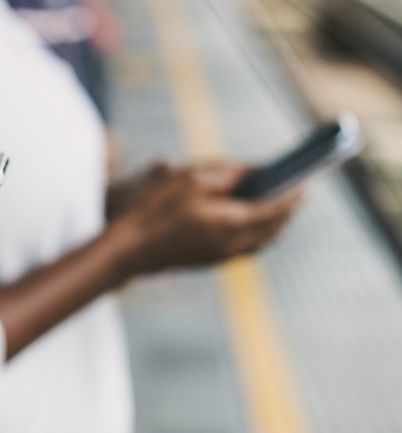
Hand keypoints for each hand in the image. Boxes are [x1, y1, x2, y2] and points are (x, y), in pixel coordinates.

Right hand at [110, 162, 300, 276]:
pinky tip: (248, 220)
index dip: (293, 194)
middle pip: (274, 229)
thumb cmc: (154, 209)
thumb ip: (228, 173)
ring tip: (276, 204)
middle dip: (287, 210)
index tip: (305, 180)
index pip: (276, 208)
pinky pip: (246, 247)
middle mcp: (234, 244)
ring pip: (262, 242)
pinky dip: (257, 233)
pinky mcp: (210, 261)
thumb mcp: (190, 178)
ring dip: (274, 223)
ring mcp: (222, 256)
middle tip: (294, 190)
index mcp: (232, 223)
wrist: (127, 248)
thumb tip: (254, 171)